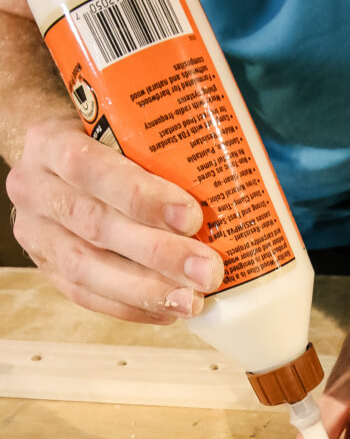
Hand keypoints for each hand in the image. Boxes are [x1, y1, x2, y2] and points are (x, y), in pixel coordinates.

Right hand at [8, 115, 223, 322]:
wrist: (55, 162)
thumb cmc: (102, 143)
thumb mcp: (119, 127)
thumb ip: (156, 147)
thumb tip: (227, 179)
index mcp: (50, 142)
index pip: (88, 167)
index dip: (139, 195)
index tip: (190, 216)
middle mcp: (34, 188)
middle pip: (93, 224)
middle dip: (157, 252)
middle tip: (206, 270)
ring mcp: (36, 232)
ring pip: (86, 269)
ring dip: (145, 290)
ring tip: (192, 301)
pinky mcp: (46, 268)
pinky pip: (85, 295)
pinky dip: (130, 307)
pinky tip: (168, 311)